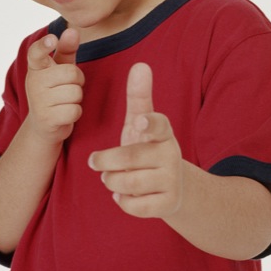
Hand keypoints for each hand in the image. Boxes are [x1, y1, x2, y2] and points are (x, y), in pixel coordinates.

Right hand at [25, 28, 83, 143]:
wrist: (44, 125)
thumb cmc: (55, 90)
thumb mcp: (60, 68)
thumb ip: (67, 49)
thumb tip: (73, 30)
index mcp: (36, 67)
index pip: (36, 53)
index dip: (44, 45)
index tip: (52, 39)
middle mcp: (34, 82)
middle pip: (71, 73)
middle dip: (78, 80)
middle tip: (68, 86)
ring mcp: (38, 101)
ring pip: (75, 93)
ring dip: (77, 98)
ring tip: (65, 101)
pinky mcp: (46, 119)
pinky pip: (75, 110)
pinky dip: (75, 113)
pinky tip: (65, 113)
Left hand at [88, 63, 183, 217]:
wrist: (175, 188)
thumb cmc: (149, 148)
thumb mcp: (143, 123)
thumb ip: (139, 97)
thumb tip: (140, 65)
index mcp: (164, 133)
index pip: (159, 125)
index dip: (149, 123)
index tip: (138, 122)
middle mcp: (171, 155)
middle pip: (130, 158)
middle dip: (106, 161)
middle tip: (95, 162)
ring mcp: (171, 181)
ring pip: (129, 183)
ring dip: (111, 180)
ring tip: (110, 177)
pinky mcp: (167, 203)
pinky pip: (134, 205)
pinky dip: (122, 200)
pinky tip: (123, 194)